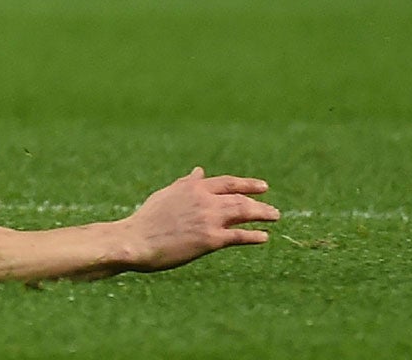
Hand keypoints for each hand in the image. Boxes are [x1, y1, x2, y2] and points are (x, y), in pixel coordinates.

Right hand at [121, 167, 278, 270]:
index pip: (227, 183)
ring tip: (274, 217)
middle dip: (259, 202)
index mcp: (192, 187)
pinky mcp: (211, 239)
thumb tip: (200, 171)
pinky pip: (239, 236)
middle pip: (239, 198)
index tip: (262, 187)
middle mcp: (204, 200)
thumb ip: (186, 184)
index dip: (246, 185)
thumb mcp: (167, 195)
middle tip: (273, 209)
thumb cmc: (148, 219)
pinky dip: (254, 236)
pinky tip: (264, 237)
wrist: (138, 239)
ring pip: (243, 213)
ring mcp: (209, 219)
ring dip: (261, 215)